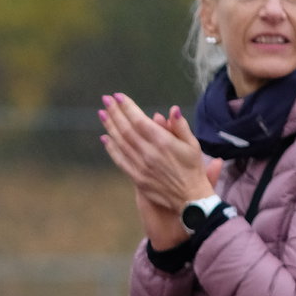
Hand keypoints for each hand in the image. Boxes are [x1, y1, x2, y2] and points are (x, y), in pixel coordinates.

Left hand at [99, 92, 219, 249]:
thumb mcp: (192, 145)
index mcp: (163, 142)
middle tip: (105, 100)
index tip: (118, 97)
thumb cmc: (193, 169)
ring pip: (121, 143)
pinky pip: (120, 160)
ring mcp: (141, 166)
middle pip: (126, 129)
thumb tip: (172, 110)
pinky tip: (105, 138)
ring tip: (102, 114)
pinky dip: (111, 148)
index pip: (140, 120)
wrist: (189, 198)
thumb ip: (180, 126)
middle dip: (115, 113)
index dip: (127, 108)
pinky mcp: (137, 178)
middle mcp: (149, 153)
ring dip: (110, 127)